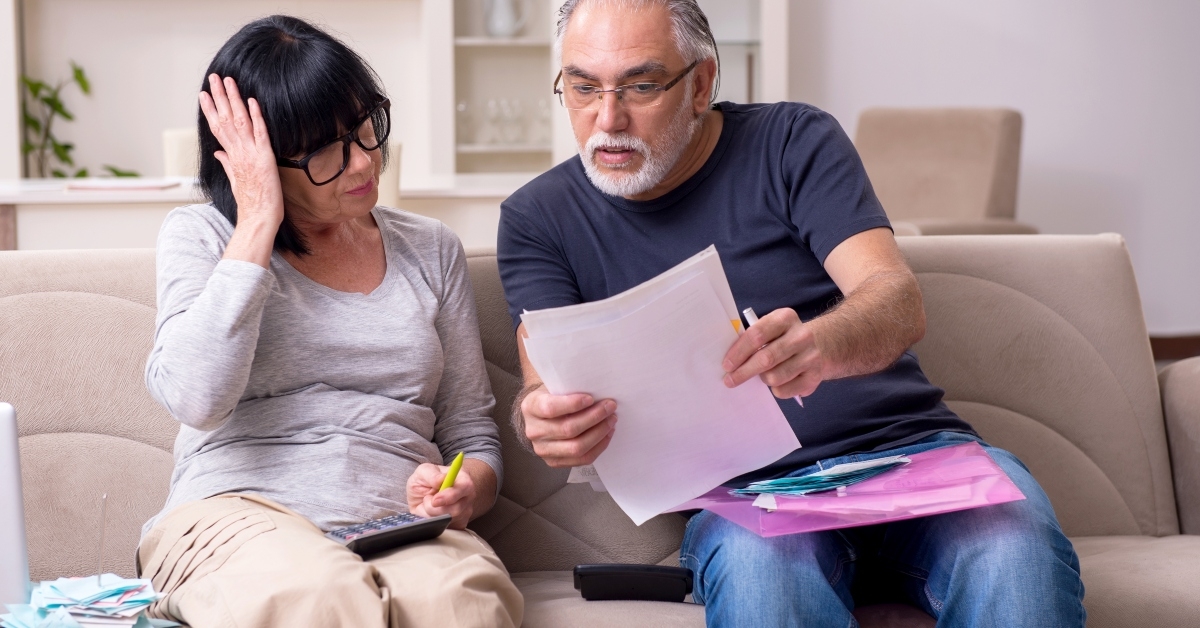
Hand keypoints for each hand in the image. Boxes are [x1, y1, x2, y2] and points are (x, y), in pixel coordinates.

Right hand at [198, 74, 283, 233]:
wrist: (259, 218)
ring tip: (229, 81)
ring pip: (239, 121)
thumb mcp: (235, 180)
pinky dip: (256, 116)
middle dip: (219, 96)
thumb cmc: (250, 202)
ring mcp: (250, 154)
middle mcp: (237, 152)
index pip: (217, 127)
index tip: (204, 94)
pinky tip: (252, 101)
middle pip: (225, 119)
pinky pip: (259, 133)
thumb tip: (219, 153)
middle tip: (214, 78)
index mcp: (231, 156)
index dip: (211, 109)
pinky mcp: (264, 158)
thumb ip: (227, 163)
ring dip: (234, 99)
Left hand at [407, 462, 477, 529]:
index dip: (450, 496)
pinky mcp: (459, 524)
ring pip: (449, 520)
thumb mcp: (423, 472)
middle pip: (457, 509)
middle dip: (436, 508)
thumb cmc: (426, 481)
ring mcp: (465, 512)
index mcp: (463, 479)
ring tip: (429, 503)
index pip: (464, 488)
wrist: (423, 495)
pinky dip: (433, 522)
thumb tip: (440, 479)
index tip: (435, 500)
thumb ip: (431, 474)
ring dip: (431, 514)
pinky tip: (432, 513)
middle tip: (427, 500)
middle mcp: (467, 496)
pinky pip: (445, 528)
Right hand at [521, 386, 616, 467]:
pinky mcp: (554, 462)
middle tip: (610, 407)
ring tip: (611, 420)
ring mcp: (542, 449)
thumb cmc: (552, 397)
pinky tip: (607, 434)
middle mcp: (534, 431)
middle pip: (568, 429)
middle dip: (594, 417)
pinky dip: (599, 446)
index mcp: (531, 407)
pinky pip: (582, 459)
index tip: (591, 398)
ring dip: (599, 433)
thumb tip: (599, 393)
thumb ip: (569, 390)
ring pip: (576, 447)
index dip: (572, 404)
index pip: (550, 408)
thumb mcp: (553, 387)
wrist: (541, 416)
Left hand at [723, 307, 824, 398]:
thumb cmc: (784, 338)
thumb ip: (754, 338)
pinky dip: (775, 390)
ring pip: (774, 377)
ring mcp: (811, 357)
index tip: (727, 365)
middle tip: (730, 380)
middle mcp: (802, 336)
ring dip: (762, 379)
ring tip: (762, 375)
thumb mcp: (771, 328)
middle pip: (766, 358)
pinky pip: (784, 391)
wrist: (820, 346)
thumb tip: (731, 360)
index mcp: (786, 318)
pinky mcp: (815, 377)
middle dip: (743, 372)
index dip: (739, 352)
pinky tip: (778, 382)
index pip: (757, 335)